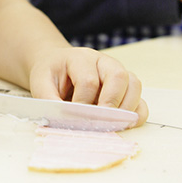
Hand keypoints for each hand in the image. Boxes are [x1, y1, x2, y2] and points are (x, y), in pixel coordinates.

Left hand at [28, 46, 147, 125]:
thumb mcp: (41, 82)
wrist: (58, 67)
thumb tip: (64, 118)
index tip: (75, 118)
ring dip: (126, 108)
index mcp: (81, 58)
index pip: (89, 80)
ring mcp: (117, 73)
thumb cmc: (52, 75)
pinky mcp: (125, 88)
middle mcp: (104, 62)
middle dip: (111, 103)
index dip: (83, 103)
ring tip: (113, 125)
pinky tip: (125, 125)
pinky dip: (137, 113)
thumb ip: (48, 98)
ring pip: (134, 85)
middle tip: (100, 122)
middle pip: (118, 76)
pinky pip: (140, 99)